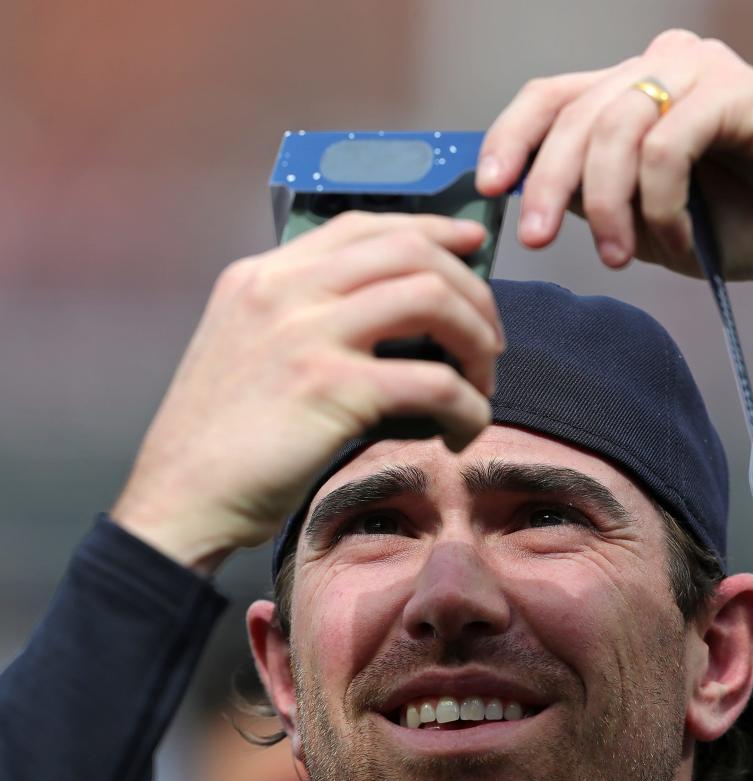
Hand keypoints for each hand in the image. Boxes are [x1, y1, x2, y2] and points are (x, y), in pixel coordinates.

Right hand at [111, 213, 501, 572]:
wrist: (180, 499)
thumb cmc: (220, 441)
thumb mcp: (246, 350)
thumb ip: (301, 319)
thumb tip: (391, 320)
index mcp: (263, 276)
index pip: (364, 225)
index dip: (432, 229)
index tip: (473, 247)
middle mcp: (284, 289)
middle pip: (411, 250)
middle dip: (471, 291)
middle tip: (490, 341)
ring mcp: (306, 333)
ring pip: (431, 298)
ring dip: (477, 340)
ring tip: (481, 384)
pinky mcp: (331, 387)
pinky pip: (434, 381)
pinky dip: (467, 406)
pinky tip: (464, 430)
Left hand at [478, 29, 752, 322]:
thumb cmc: (736, 227)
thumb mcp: (640, 222)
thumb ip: (591, 199)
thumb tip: (533, 196)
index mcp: (627, 94)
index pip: (548, 100)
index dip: (509, 139)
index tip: (488, 189)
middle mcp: (656, 68)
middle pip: (571, 115)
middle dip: (547, 185)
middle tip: (540, 241)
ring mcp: (694, 70)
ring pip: (614, 130)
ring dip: (612, 206)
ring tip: (625, 257)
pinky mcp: (732, 86)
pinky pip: (667, 144)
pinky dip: (663, 203)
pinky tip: (684, 238)